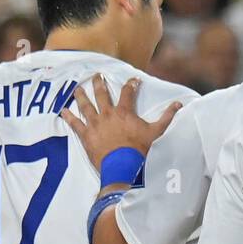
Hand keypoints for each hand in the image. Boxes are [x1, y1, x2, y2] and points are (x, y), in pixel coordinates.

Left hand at [63, 75, 182, 172]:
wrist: (123, 168)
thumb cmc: (140, 150)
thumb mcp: (156, 133)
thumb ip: (167, 117)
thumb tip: (179, 104)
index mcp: (125, 112)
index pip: (128, 92)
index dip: (131, 85)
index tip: (134, 80)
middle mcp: (108, 114)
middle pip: (102, 94)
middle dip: (99, 83)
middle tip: (96, 76)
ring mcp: (95, 124)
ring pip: (86, 105)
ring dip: (81, 96)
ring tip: (77, 89)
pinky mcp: (86, 136)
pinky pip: (75, 124)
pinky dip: (68, 117)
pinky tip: (62, 110)